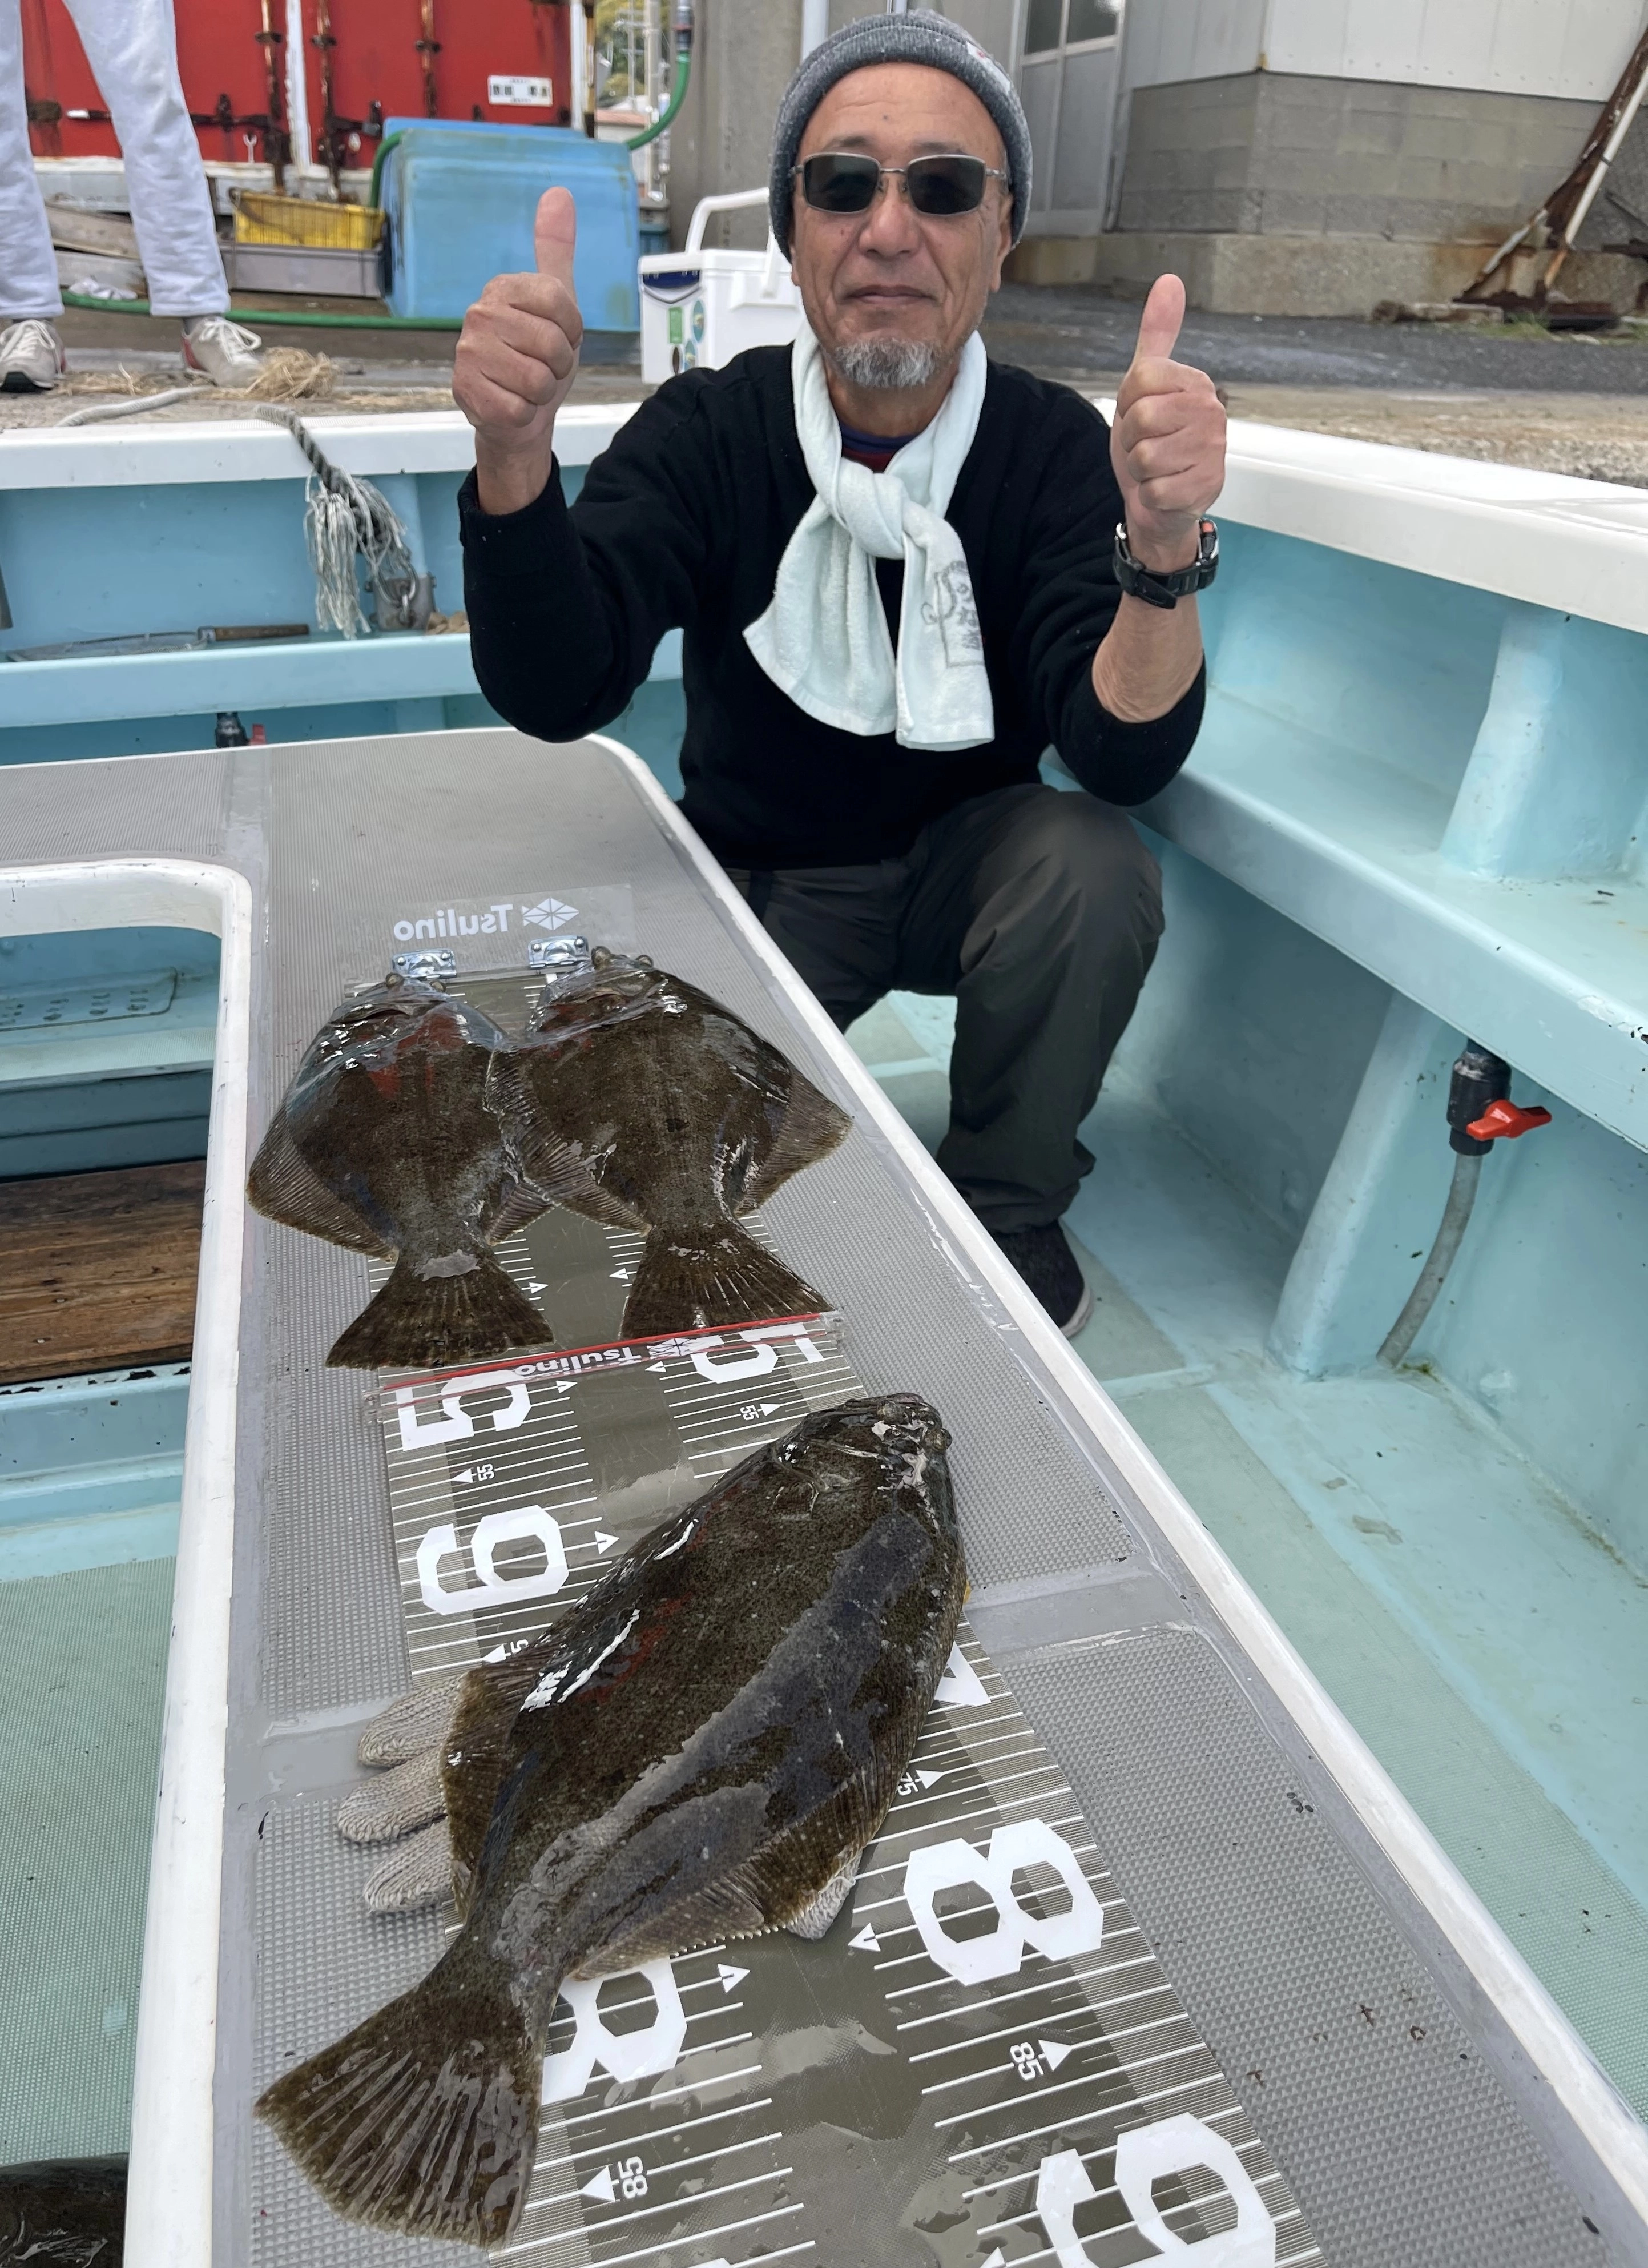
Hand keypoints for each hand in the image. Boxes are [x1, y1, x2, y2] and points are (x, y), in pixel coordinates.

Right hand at [453, 187, 583, 514]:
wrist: (519, 415)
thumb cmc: (538, 358)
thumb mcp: (557, 302)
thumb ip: (555, 249)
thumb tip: (559, 191)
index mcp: (503, 288)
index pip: (560, 302)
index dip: (571, 330)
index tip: (560, 336)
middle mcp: (479, 315)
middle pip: (550, 343)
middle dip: (558, 365)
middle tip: (543, 366)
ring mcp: (468, 354)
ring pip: (536, 379)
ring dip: (542, 391)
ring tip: (527, 386)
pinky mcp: (466, 392)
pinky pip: (518, 408)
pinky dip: (524, 413)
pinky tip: (512, 404)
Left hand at [1109, 275, 1225, 570]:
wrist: (1161, 502)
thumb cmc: (1154, 441)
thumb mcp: (1145, 385)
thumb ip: (1157, 335)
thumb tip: (1169, 280)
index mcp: (1196, 383)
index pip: (1140, 379)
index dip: (1127, 402)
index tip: (1140, 414)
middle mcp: (1211, 413)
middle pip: (1140, 418)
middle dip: (1132, 439)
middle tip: (1148, 445)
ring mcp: (1212, 452)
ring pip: (1144, 455)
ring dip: (1140, 468)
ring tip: (1157, 467)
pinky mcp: (1204, 488)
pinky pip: (1153, 488)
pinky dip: (1150, 494)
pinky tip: (1165, 489)